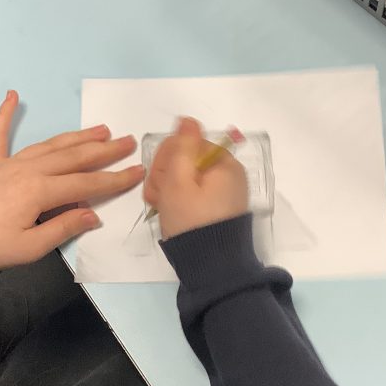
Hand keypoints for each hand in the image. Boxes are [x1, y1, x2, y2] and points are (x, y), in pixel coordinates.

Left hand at [0, 90, 143, 268]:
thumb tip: (92, 214)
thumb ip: (63, 228)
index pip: (86, 184)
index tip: (137, 172)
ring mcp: (9, 163)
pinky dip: (5, 114)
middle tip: (128, 142)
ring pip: (49, 145)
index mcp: (40, 192)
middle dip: (103, 150)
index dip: (114, 180)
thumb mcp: (31, 248)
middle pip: (73, 157)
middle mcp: (28, 170)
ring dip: (76, 136)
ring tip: (100, 129)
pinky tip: (13, 96)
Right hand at [143, 117, 247, 239]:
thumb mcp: (180, 180)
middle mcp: (226, 173)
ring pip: (184, 176)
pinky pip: (192, 193)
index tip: (160, 182)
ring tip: (164, 208)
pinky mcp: (216, 207)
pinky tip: (170, 212)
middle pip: (185, 159)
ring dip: (167, 189)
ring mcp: (222, 191)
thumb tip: (188, 120)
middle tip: (161, 197)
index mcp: (222, 162)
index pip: (185, 142)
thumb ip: (182, 146)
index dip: (165, 159)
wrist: (210, 265)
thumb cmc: (192, 221)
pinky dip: (177, 200)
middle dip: (166, 175)